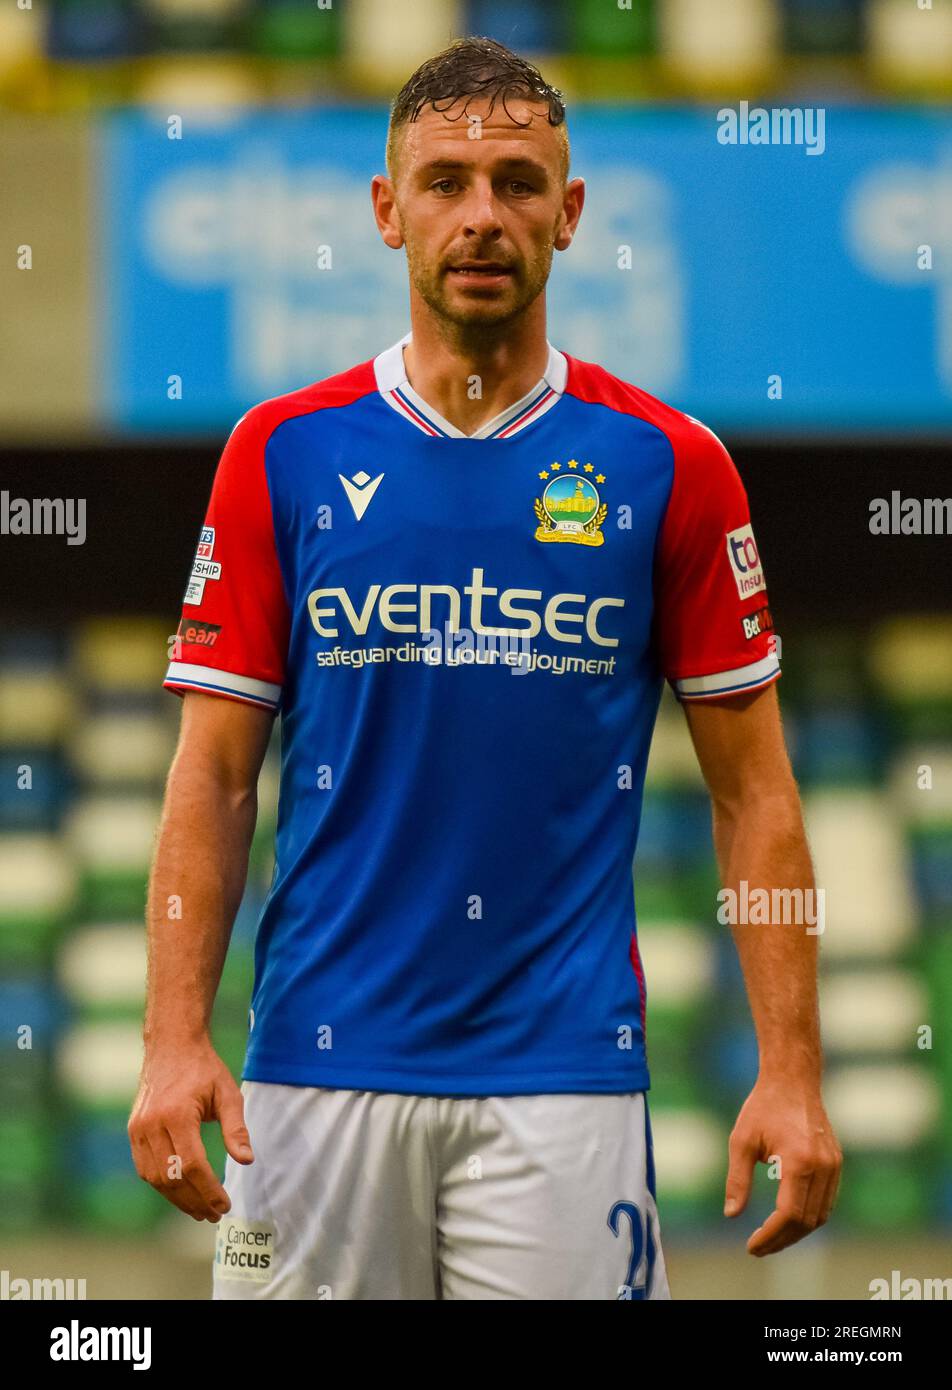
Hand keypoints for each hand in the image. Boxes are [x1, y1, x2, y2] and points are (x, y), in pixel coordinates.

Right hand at [128, 1037, 253, 1221]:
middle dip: (194, 1201)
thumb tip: (246, 1160)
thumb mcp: (228, 1094)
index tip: (224, 1205)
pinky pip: (145, 1168)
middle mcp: (152, 1125)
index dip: (208, 1190)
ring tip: (199, 1210)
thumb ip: (236, 1129)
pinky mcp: (133, 1131)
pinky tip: (181, 1192)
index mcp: (177, 1115)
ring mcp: (138, 1129)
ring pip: (155, 1178)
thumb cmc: (204, 1069)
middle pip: (171, 1177)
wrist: (171, 1046)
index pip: (192, 1165)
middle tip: (214, 1214)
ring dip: (177, 1199)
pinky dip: (162, 1185)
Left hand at [724, 1075, 841, 1255]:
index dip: (771, 1235)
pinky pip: (826, 1202)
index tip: (751, 1246)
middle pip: (807, 1221)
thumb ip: (738, 1180)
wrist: (792, 1080)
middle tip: (758, 1248)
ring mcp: (833, 1166)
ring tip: (771, 1239)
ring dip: (796, 1233)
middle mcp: (822, 1166)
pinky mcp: (836, 1164)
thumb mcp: (741, 1141)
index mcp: (799, 1161)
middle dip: (782, 1240)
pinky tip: (787, 1220)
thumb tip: (732, 1215)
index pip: (789, 1214)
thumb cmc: (763, 1107)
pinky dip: (808, 1217)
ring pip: (820, 1215)